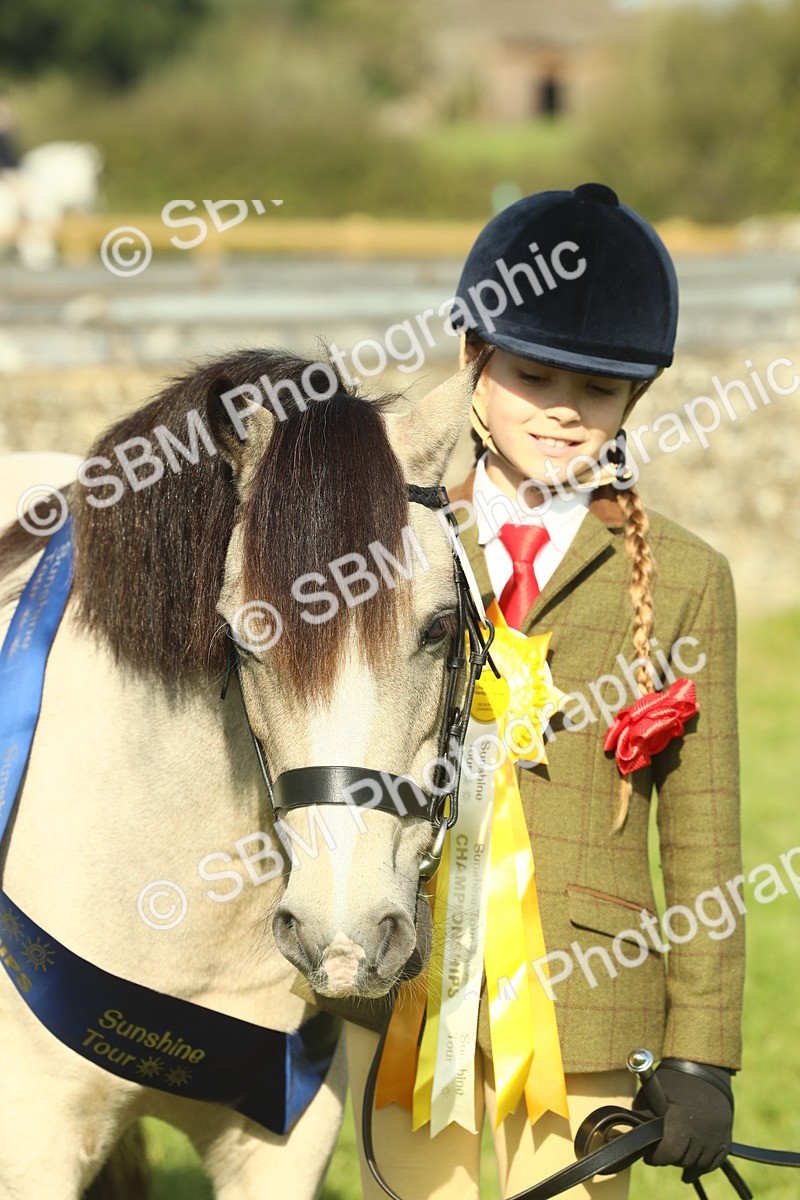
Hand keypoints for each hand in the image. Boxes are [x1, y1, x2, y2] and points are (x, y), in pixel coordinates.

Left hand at [632, 1059, 733, 1179]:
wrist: (704, 1066)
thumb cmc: (674, 1078)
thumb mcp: (653, 1093)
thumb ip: (643, 1117)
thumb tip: (633, 1136)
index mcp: (681, 1121)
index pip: (667, 1153)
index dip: (656, 1157)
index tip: (650, 1156)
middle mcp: (701, 1132)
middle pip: (683, 1160)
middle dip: (670, 1158)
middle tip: (662, 1152)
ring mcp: (716, 1135)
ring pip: (699, 1164)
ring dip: (686, 1163)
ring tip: (677, 1157)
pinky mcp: (725, 1136)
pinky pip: (715, 1161)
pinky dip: (704, 1165)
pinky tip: (693, 1167)